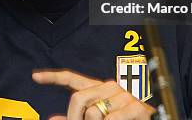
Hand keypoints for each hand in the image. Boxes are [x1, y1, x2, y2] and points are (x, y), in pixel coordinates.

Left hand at [33, 69, 155, 119]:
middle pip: (78, 99)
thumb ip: (77, 117)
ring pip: (93, 113)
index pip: (73, 79)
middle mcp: (111, 87)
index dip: (53, 77)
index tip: (35, 76)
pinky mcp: (136, 107)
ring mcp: (124, 95)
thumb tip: (51, 119)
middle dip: (74, 118)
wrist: (157, 118)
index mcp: (100, 88)